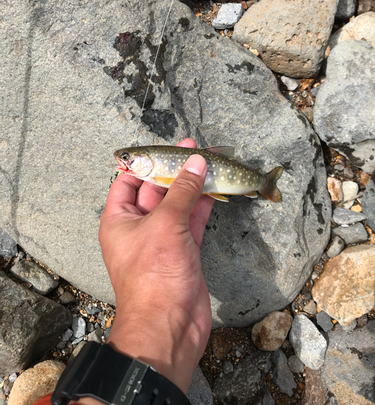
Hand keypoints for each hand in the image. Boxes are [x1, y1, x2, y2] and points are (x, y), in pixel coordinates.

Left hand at [98, 138, 213, 393]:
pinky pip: (193, 219)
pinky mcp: (183, 249)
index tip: (165, 147)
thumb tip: (197, 161)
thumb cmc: (154, 276)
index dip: (144, 162)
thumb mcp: (165, 225)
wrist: (169, 326)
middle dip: (175, 169)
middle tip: (195, 149)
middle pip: (156, 188)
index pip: (126, 180)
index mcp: (118, 219)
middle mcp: (138, 226)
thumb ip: (183, 190)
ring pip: (178, 202)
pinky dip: (204, 203)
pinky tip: (216, 186)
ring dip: (193, 184)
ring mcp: (162, 238)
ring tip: (210, 160)